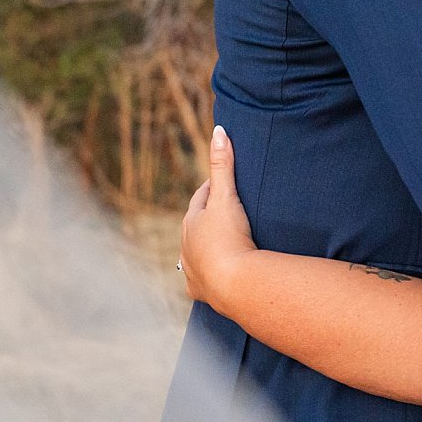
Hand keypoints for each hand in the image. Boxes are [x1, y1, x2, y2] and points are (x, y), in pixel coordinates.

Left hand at [179, 125, 255, 305]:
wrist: (234, 284)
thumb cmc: (229, 238)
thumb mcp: (227, 197)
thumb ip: (223, 164)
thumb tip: (219, 130)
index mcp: (191, 221)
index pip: (201, 198)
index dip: (213, 189)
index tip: (223, 185)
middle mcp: (187, 246)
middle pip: (196, 226)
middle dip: (207, 218)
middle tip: (225, 212)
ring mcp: (192, 270)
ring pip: (195, 254)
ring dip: (205, 248)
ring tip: (220, 245)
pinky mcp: (201, 291)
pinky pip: (200, 282)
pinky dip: (206, 278)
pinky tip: (212, 278)